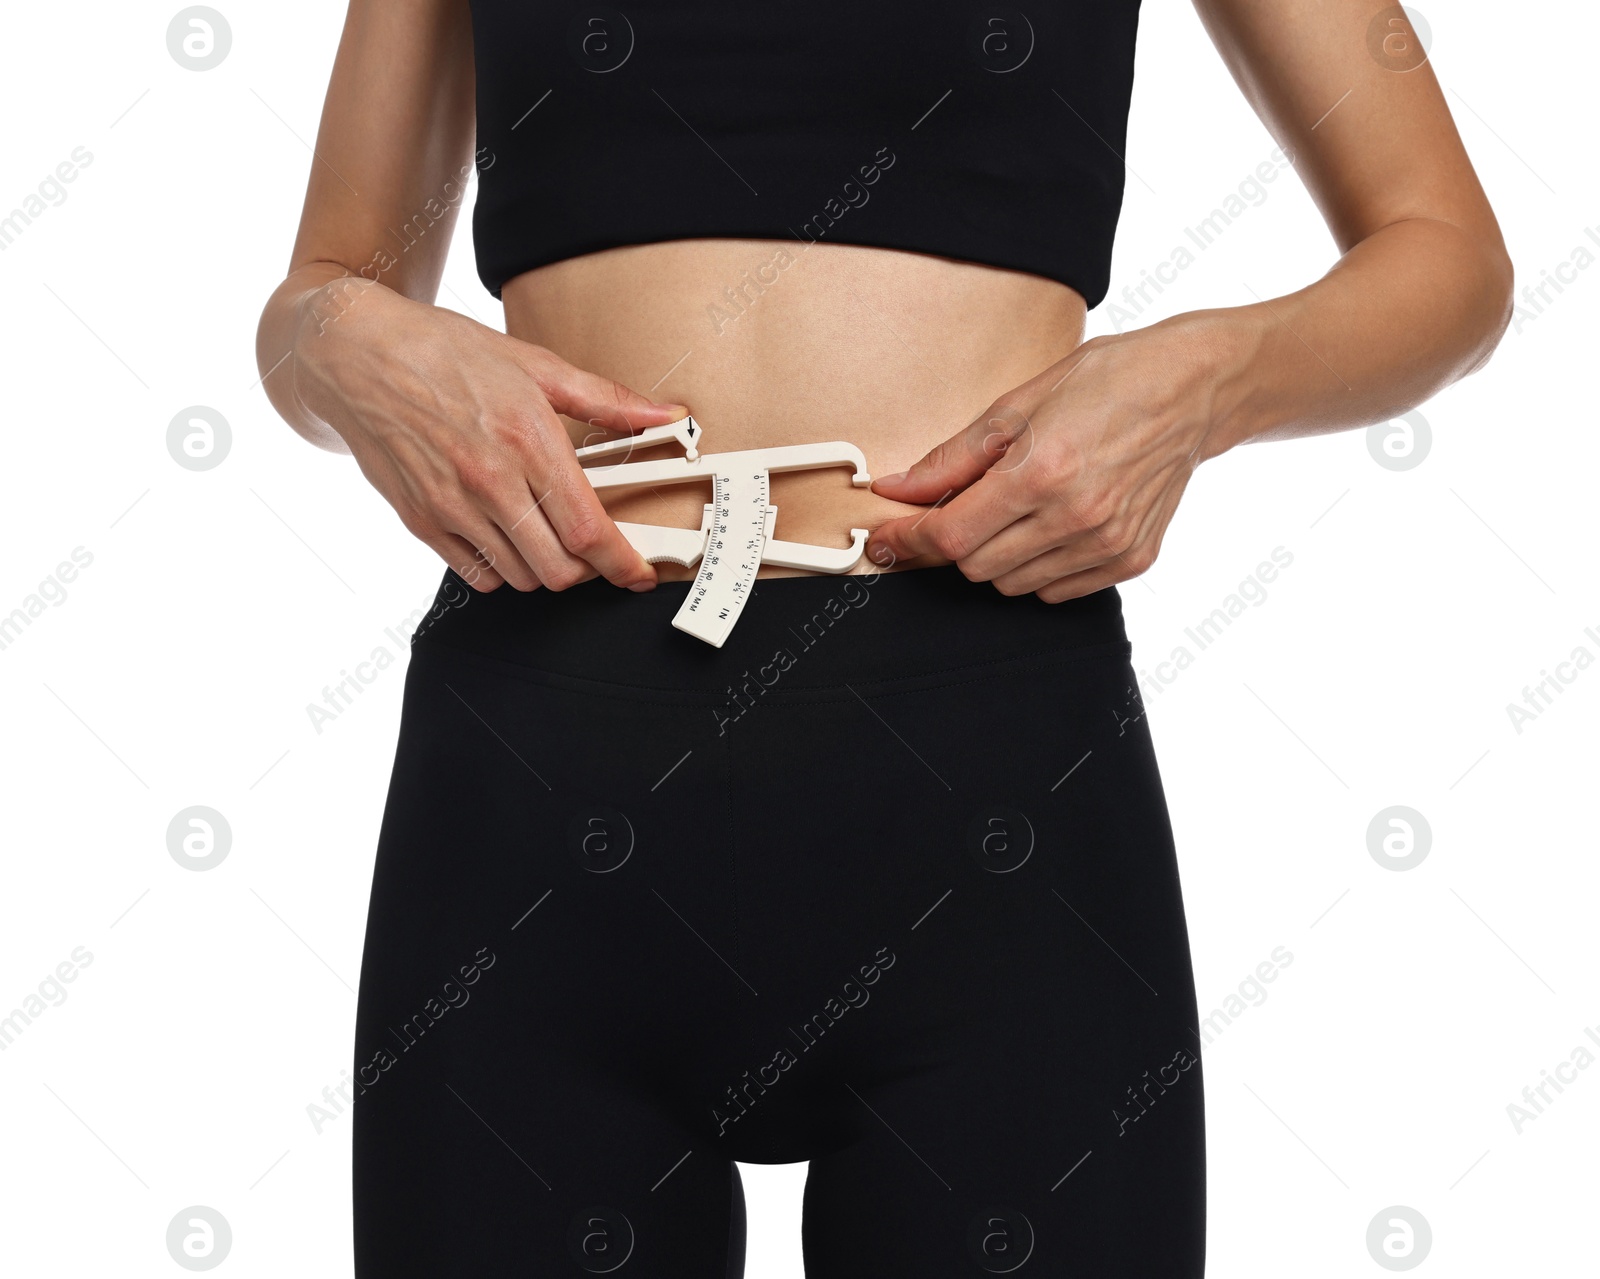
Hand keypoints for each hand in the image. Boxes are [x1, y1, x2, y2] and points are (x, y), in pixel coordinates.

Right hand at [292, 276, 687, 591]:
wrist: (357, 354)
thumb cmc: (446, 352)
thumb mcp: (536, 364)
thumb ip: (607, 401)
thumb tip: (666, 415)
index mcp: (528, 441)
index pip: (588, 530)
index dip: (622, 564)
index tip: (638, 574)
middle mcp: (490, 481)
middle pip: (558, 569)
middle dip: (587, 570)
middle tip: (592, 549)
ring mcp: (450, 506)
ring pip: (521, 578)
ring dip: (546, 569)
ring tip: (549, 536)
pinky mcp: (420, 520)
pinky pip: (477, 575)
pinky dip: (502, 569)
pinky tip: (507, 537)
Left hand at [866, 316, 1229, 601]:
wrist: (1192, 389)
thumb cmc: (1107, 383)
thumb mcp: (1017, 404)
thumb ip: (952, 458)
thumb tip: (897, 489)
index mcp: (1040, 472)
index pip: (950, 536)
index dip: (907, 540)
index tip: (886, 537)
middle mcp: (1076, 517)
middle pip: (975, 566)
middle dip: (956, 540)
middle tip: (963, 506)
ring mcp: (1107, 544)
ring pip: (1012, 584)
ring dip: (997, 555)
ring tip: (1018, 508)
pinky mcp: (1131, 559)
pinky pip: (1055, 590)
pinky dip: (1038, 567)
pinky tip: (1051, 525)